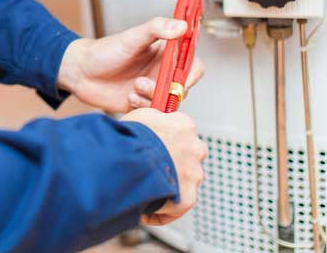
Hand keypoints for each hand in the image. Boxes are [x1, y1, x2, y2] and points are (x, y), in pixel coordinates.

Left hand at [56, 17, 204, 114]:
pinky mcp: (142, 104)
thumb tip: (182, 25)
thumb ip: (156, 28)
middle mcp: (161, 72)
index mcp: (164, 54)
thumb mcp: (131, 37)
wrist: (80, 72)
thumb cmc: (104, 51)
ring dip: (152, 98)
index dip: (190, 74)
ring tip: (133, 88)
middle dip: (168, 90)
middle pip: (182, 87)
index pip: (193, 65)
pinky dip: (143, 107)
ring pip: (168, 102)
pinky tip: (128, 98)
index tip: (178, 78)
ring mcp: (152, 89)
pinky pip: (153, 113)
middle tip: (145, 83)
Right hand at [120, 107, 207, 224]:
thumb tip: (155, 121)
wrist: (130, 160)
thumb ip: (155, 118)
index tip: (157, 142)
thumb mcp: (142, 115)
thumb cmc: (132, 136)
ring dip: (170, 183)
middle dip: (174, 160)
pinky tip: (145, 211)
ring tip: (146, 187)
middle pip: (188, 155)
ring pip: (185, 180)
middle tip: (151, 165)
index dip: (168, 137)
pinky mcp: (188, 198)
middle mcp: (195, 148)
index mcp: (185, 125)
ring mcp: (194, 174)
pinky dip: (163, 210)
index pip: (182, 130)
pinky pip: (177, 206)